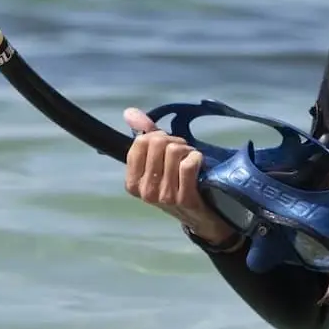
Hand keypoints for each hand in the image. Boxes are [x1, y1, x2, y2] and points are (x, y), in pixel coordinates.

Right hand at [122, 108, 233, 243]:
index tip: (166, 147)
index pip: (140, 142)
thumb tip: (129, 112)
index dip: (157, 137)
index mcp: (132, 183)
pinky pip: (188, 164)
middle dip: (174, 141)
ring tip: (190, 159)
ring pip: (174, 151)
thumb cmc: (176, 185)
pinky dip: (196, 158)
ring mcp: (164, 196)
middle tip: (182, 152)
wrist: (198, 216)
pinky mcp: (184, 198)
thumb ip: (144, 135)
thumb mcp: (158, 162)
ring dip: (187, 150)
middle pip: (158, 143)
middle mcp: (145, 191)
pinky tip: (198, 165)